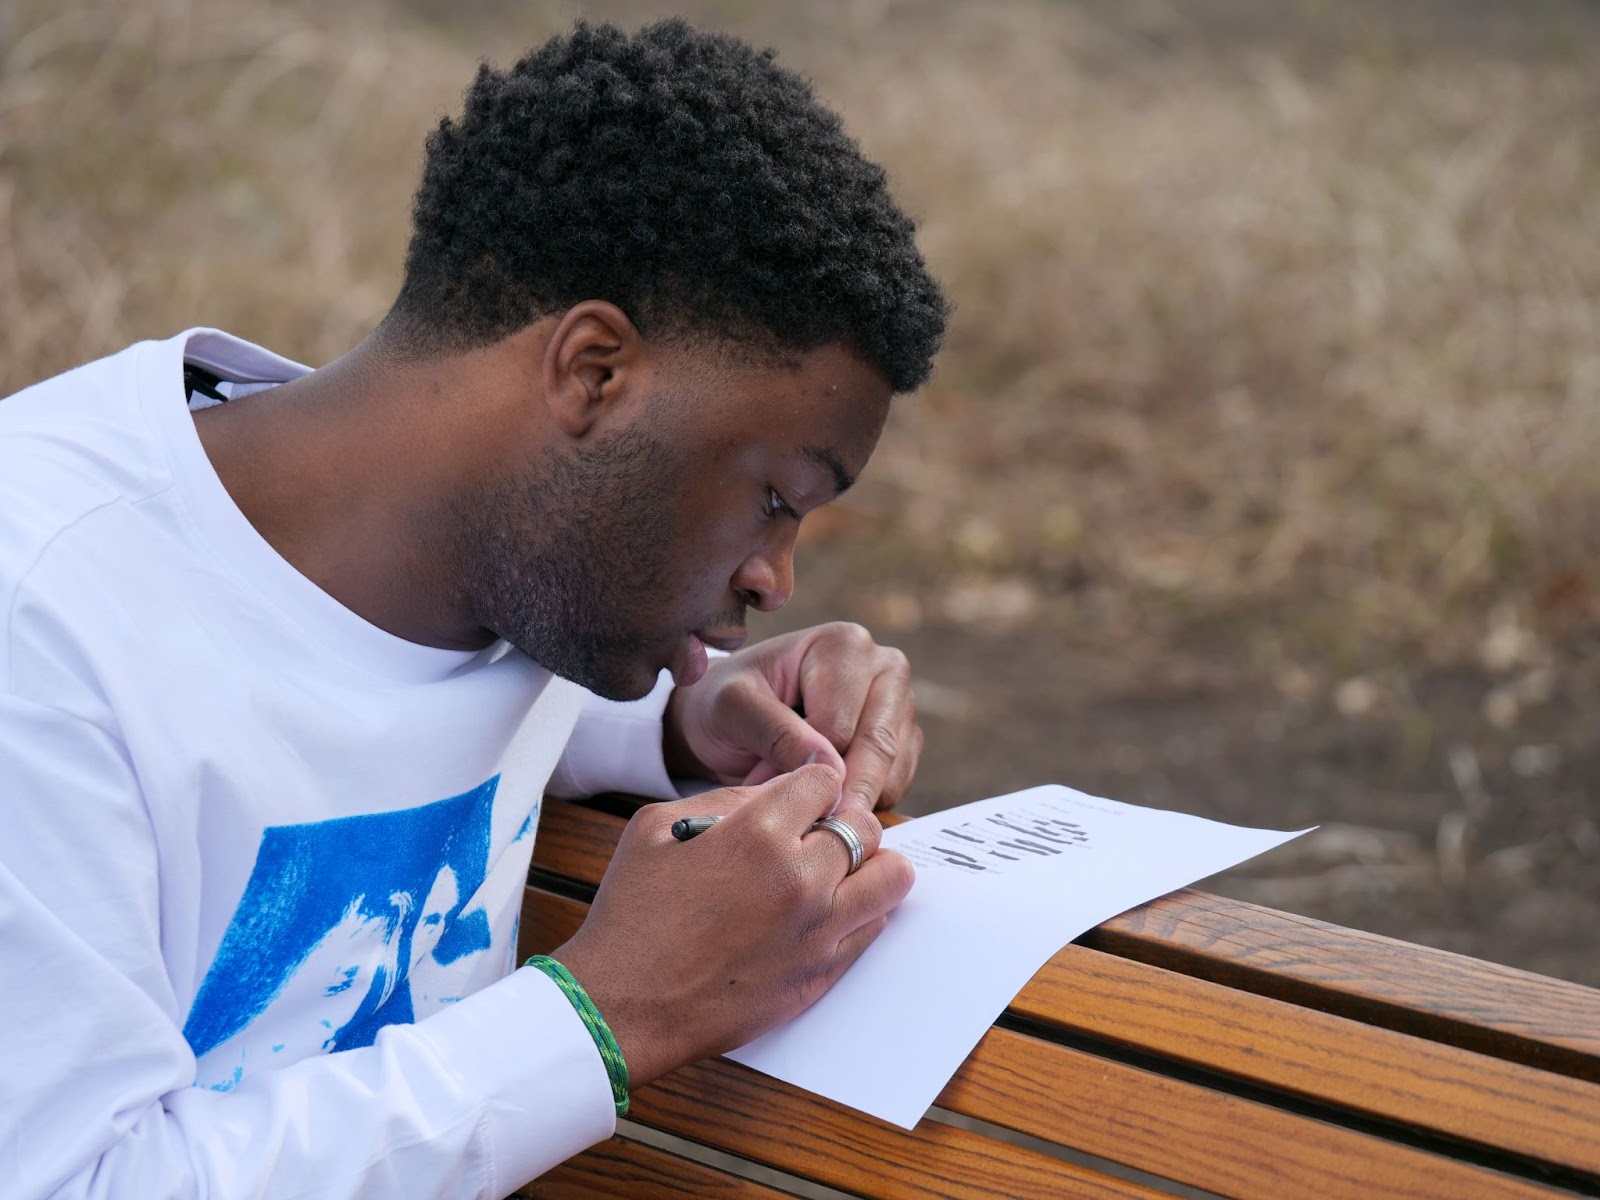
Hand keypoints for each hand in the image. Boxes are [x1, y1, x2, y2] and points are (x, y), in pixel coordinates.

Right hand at [550, 764, 914, 1086]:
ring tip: (840, 870)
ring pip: (891, 877)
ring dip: (871, 864)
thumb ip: (726, 800)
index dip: (812, 785)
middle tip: (817, 834)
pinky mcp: (822, 974)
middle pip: (866, 825)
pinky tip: (826, 910)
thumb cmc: (632, 914)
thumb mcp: (657, 827)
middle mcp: (801, 879)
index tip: (801, 800)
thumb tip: (776, 793)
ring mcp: (818, 931)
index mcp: (758, 834)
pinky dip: (861, 911)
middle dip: (843, 821)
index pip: (825, 781)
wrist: (624, 1005)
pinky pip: (874, 928)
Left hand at [663, 622, 921, 811]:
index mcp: (844, 645)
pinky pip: (898, 784)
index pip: (841, 724)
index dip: (809, 768)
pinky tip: (827, 803)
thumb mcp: (732, 708)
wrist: (731, 715)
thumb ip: (775, 732)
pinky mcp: (904, 739)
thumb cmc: (727, 702)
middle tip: (812, 832)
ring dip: (853, 801)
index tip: (779, 797)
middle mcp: (884, 667)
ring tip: (806, 809)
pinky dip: (865, 804)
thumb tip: (830, 770)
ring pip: (893, 769)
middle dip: (841, 793)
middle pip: (878, 744)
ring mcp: (899, 704)